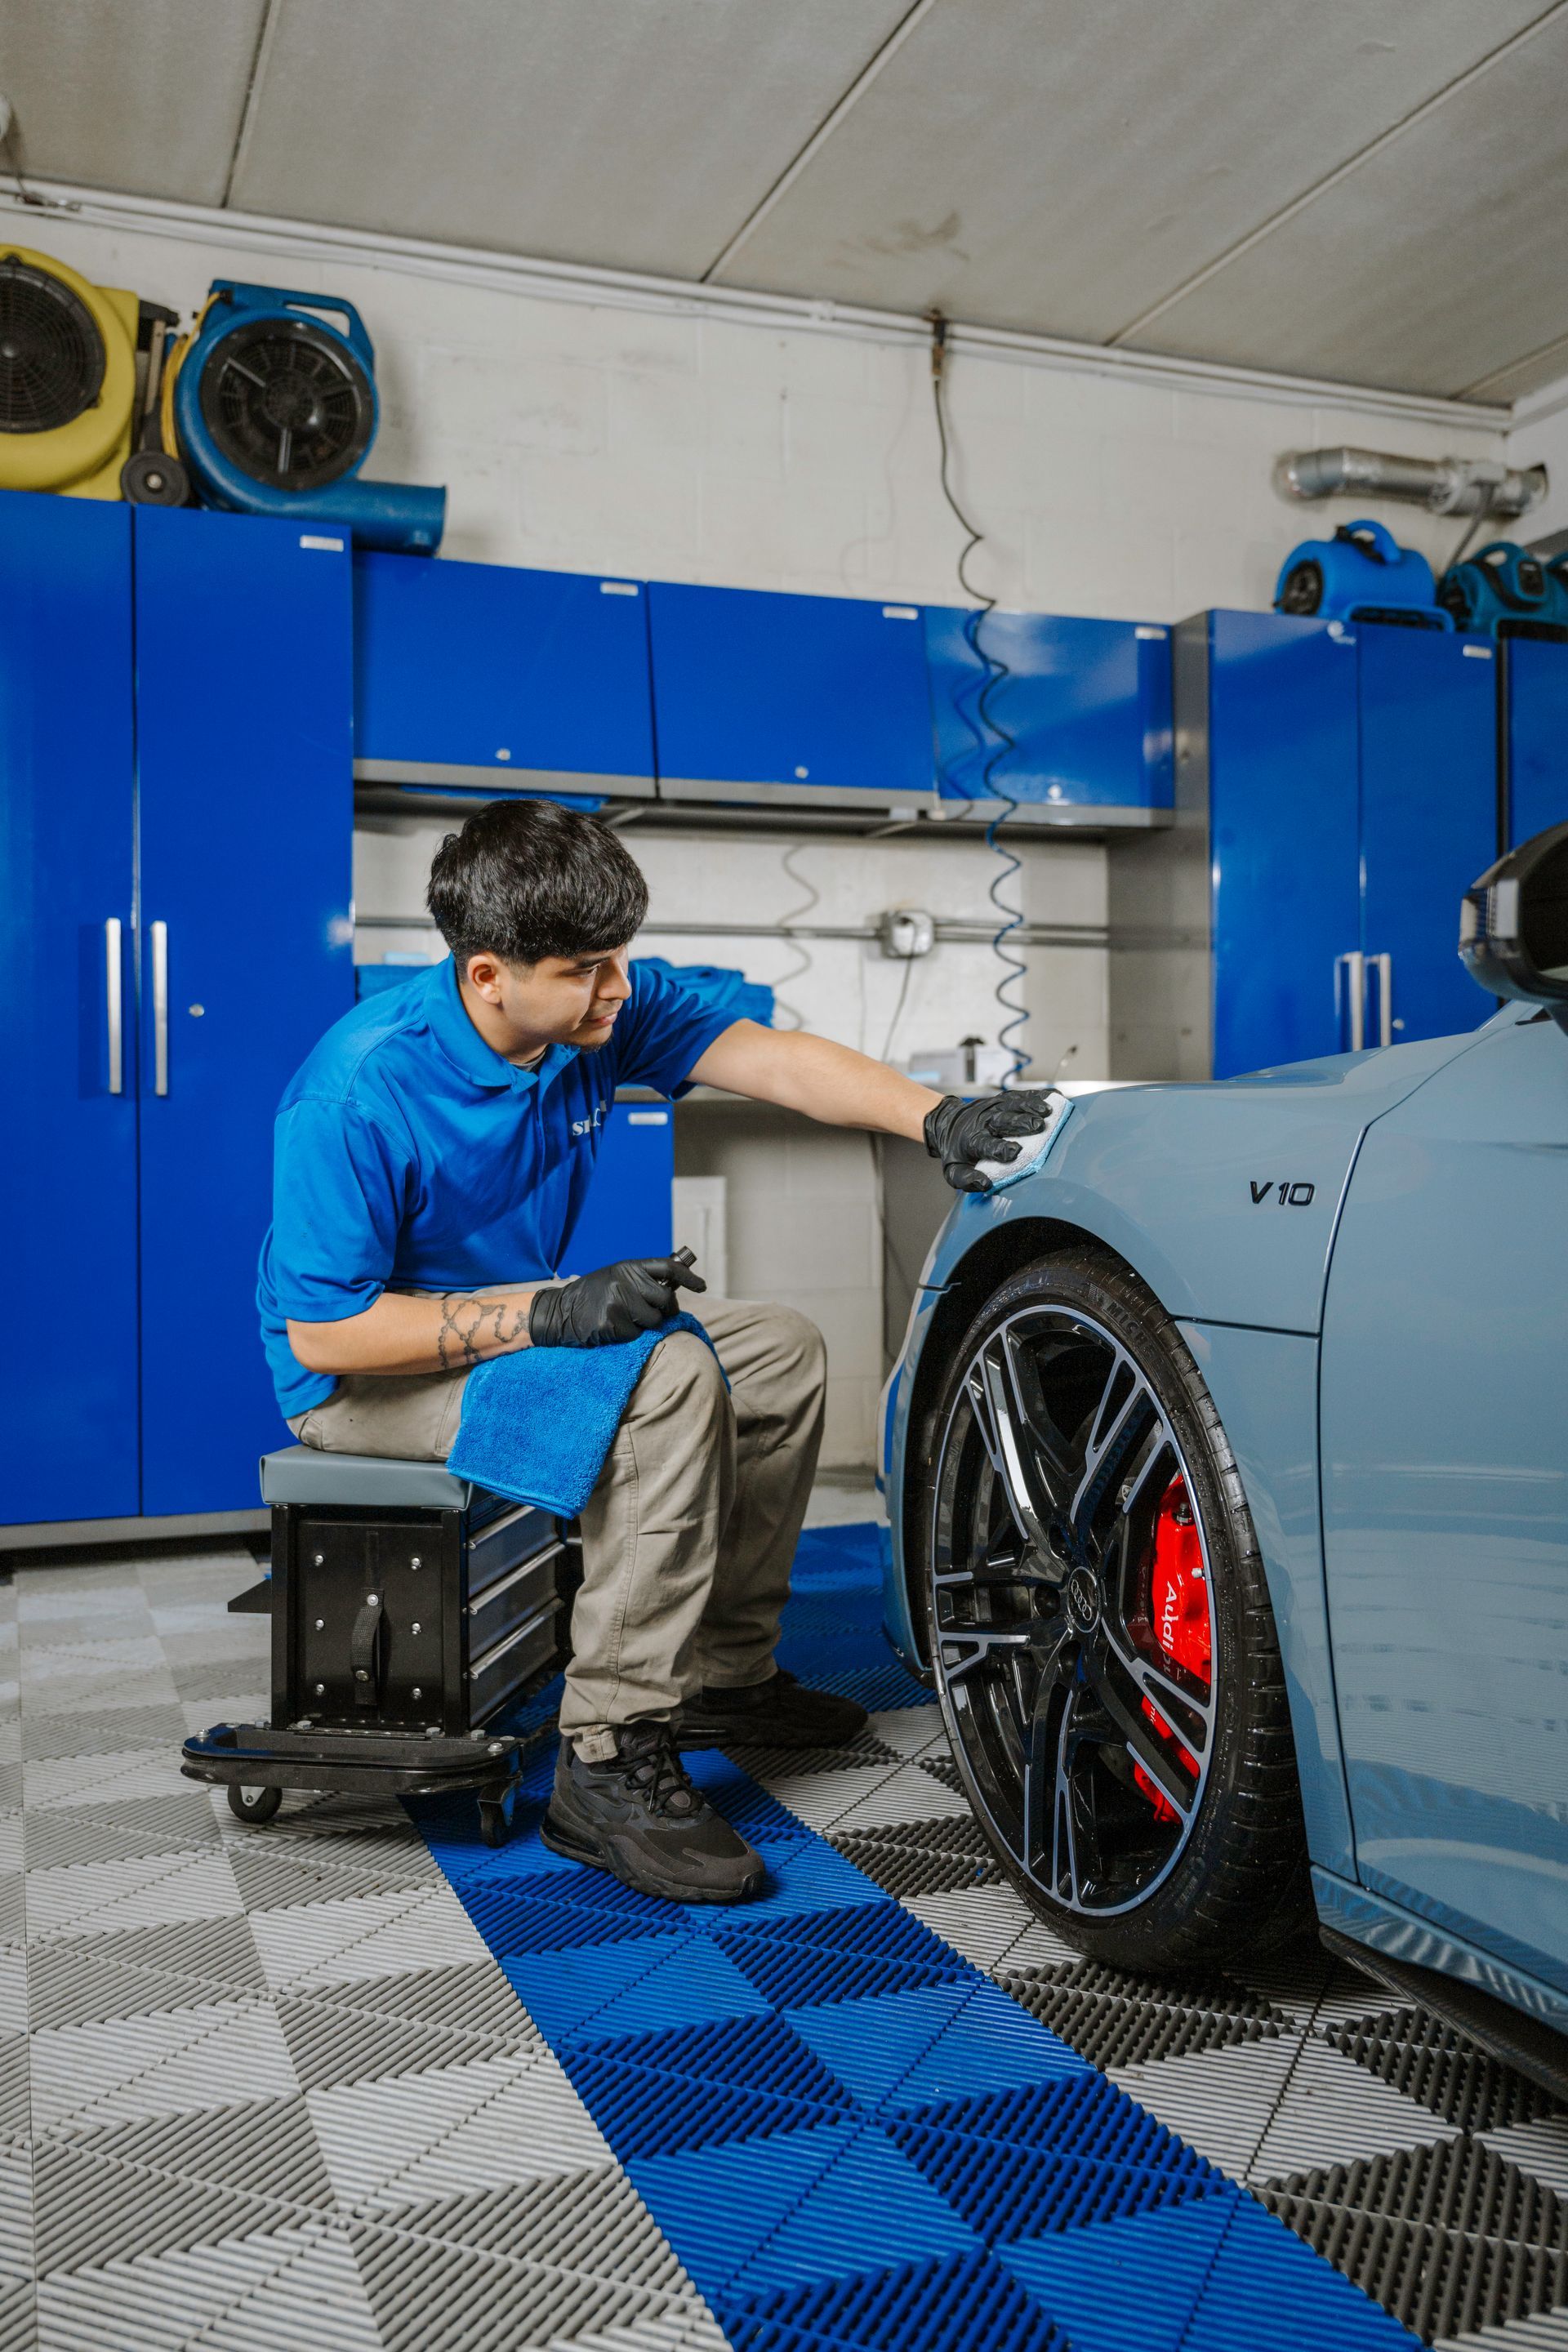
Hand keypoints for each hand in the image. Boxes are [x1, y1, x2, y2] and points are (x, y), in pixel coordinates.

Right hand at [527, 1248, 705, 1346]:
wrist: (559, 1311)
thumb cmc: (592, 1295)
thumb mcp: (615, 1276)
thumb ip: (641, 1279)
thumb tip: (674, 1288)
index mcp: (628, 1266)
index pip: (668, 1267)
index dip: (688, 1277)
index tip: (702, 1286)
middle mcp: (625, 1280)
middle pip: (666, 1299)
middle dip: (666, 1311)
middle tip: (656, 1315)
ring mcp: (618, 1302)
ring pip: (654, 1321)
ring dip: (645, 1326)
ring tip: (625, 1320)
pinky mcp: (611, 1323)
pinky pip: (636, 1336)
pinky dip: (628, 1337)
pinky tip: (612, 1329)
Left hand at [924, 1091, 1051, 1193]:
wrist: (947, 1123)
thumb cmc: (957, 1152)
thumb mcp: (954, 1171)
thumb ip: (967, 1180)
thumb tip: (985, 1184)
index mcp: (971, 1141)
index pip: (985, 1145)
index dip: (1000, 1148)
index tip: (1015, 1151)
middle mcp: (983, 1121)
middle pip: (1003, 1120)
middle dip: (1021, 1122)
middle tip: (1039, 1126)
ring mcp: (993, 1107)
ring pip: (1012, 1104)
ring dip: (1031, 1106)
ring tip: (1048, 1111)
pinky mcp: (1001, 1099)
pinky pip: (1020, 1095)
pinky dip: (1036, 1095)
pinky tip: (1052, 1096)